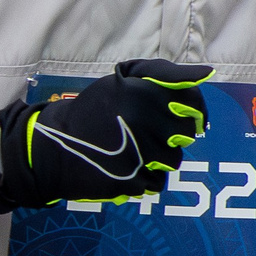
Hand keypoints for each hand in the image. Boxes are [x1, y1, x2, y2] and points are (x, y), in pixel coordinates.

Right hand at [0, 60, 211, 212]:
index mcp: (145, 95)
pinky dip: (145, 177)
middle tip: (150, 133)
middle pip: (186, 134)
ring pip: (173, 160)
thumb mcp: (120, 80)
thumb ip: (162, 74)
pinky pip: (157, 182)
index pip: (193, 102)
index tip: (183, 114)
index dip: (194, 108)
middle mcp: (147, 124)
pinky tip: (127, 167)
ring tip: (135, 151)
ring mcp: (141, 156)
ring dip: (159, 157)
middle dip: (171, 134)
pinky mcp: (132, 181)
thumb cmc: (89, 110)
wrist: (50, 147)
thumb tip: (205, 74)